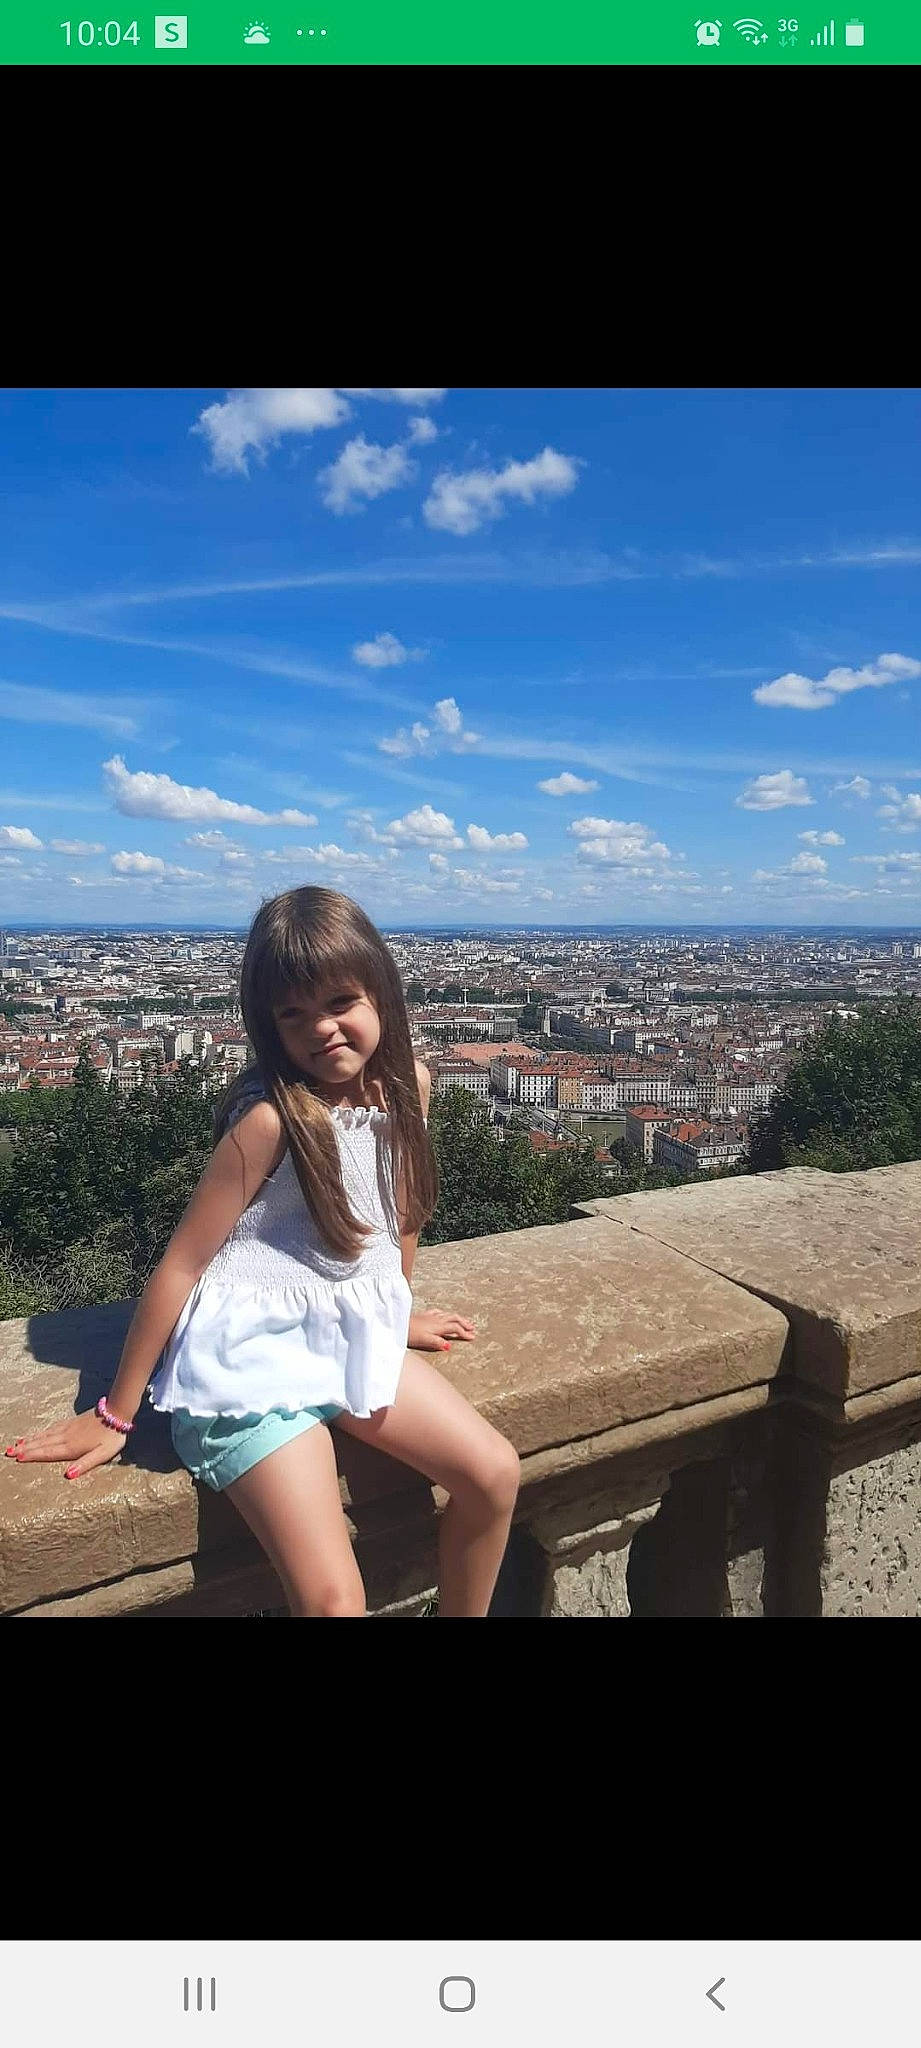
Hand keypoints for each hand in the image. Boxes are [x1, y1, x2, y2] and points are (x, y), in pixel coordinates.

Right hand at [5, 1408, 128, 1480]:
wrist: (117, 1412)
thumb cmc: (112, 1437)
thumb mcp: (102, 1454)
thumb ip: (85, 1464)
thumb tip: (67, 1475)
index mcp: (72, 1447)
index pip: (48, 1452)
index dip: (32, 1455)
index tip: (17, 1458)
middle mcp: (66, 1437)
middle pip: (42, 1443)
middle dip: (24, 1448)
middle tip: (8, 1451)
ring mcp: (68, 1428)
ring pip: (44, 1435)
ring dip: (30, 1440)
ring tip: (16, 1443)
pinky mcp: (72, 1422)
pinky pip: (51, 1428)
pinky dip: (41, 1432)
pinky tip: (37, 1434)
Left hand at [408, 1308, 476, 1352]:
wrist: (398, 1325)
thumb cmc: (410, 1334)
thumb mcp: (425, 1341)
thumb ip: (438, 1342)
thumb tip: (449, 1346)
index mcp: (438, 1326)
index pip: (455, 1328)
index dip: (464, 1333)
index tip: (472, 1337)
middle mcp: (436, 1319)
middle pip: (455, 1319)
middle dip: (465, 1323)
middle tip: (472, 1328)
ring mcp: (430, 1316)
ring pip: (448, 1314)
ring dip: (457, 1318)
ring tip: (463, 1321)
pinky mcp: (424, 1315)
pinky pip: (438, 1312)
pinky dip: (445, 1313)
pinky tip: (443, 1314)